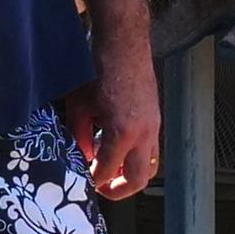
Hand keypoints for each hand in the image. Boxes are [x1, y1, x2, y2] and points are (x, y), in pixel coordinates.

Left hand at [64, 44, 161, 201]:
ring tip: (109, 167)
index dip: (92, 180)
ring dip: (130, 173)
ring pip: (149, 166)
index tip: (81, 180)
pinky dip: (135, 156)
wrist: (124, 44)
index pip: (107, 171)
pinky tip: (116, 145)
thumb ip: (79, 137)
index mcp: (123, 132)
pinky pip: (151, 149)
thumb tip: (80, 158)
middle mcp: (144, 134)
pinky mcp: (156, 119)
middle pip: (138, 180)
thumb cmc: (98, 70)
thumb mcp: (79, 107)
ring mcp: (154, 127)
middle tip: (100, 186)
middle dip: (118, 189)